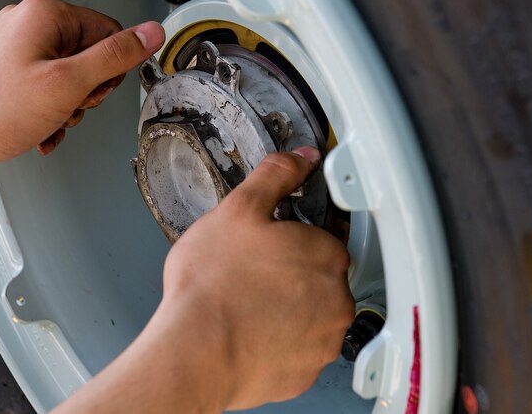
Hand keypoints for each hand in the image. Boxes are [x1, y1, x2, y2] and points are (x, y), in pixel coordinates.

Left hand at [0, 0, 164, 171]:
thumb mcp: (69, 84)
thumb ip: (115, 57)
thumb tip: (150, 33)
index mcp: (45, 13)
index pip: (108, 31)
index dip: (109, 69)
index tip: (93, 91)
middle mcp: (27, 21)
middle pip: (87, 54)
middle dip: (84, 91)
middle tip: (65, 107)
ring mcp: (12, 44)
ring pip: (66, 75)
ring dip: (65, 106)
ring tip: (45, 121)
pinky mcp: (3, 68)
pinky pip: (43, 85)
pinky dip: (47, 109)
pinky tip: (36, 128)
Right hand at [162, 147, 353, 409]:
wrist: (195, 353)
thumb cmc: (213, 285)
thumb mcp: (238, 209)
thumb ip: (275, 176)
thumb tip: (299, 158)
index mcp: (326, 254)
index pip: (320, 237)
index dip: (287, 238)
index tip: (264, 245)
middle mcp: (336, 300)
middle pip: (316, 276)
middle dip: (288, 272)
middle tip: (249, 272)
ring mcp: (322, 340)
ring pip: (308, 314)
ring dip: (285, 308)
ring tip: (244, 303)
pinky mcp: (304, 373)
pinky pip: (296, 348)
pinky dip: (277, 341)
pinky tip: (247, 331)